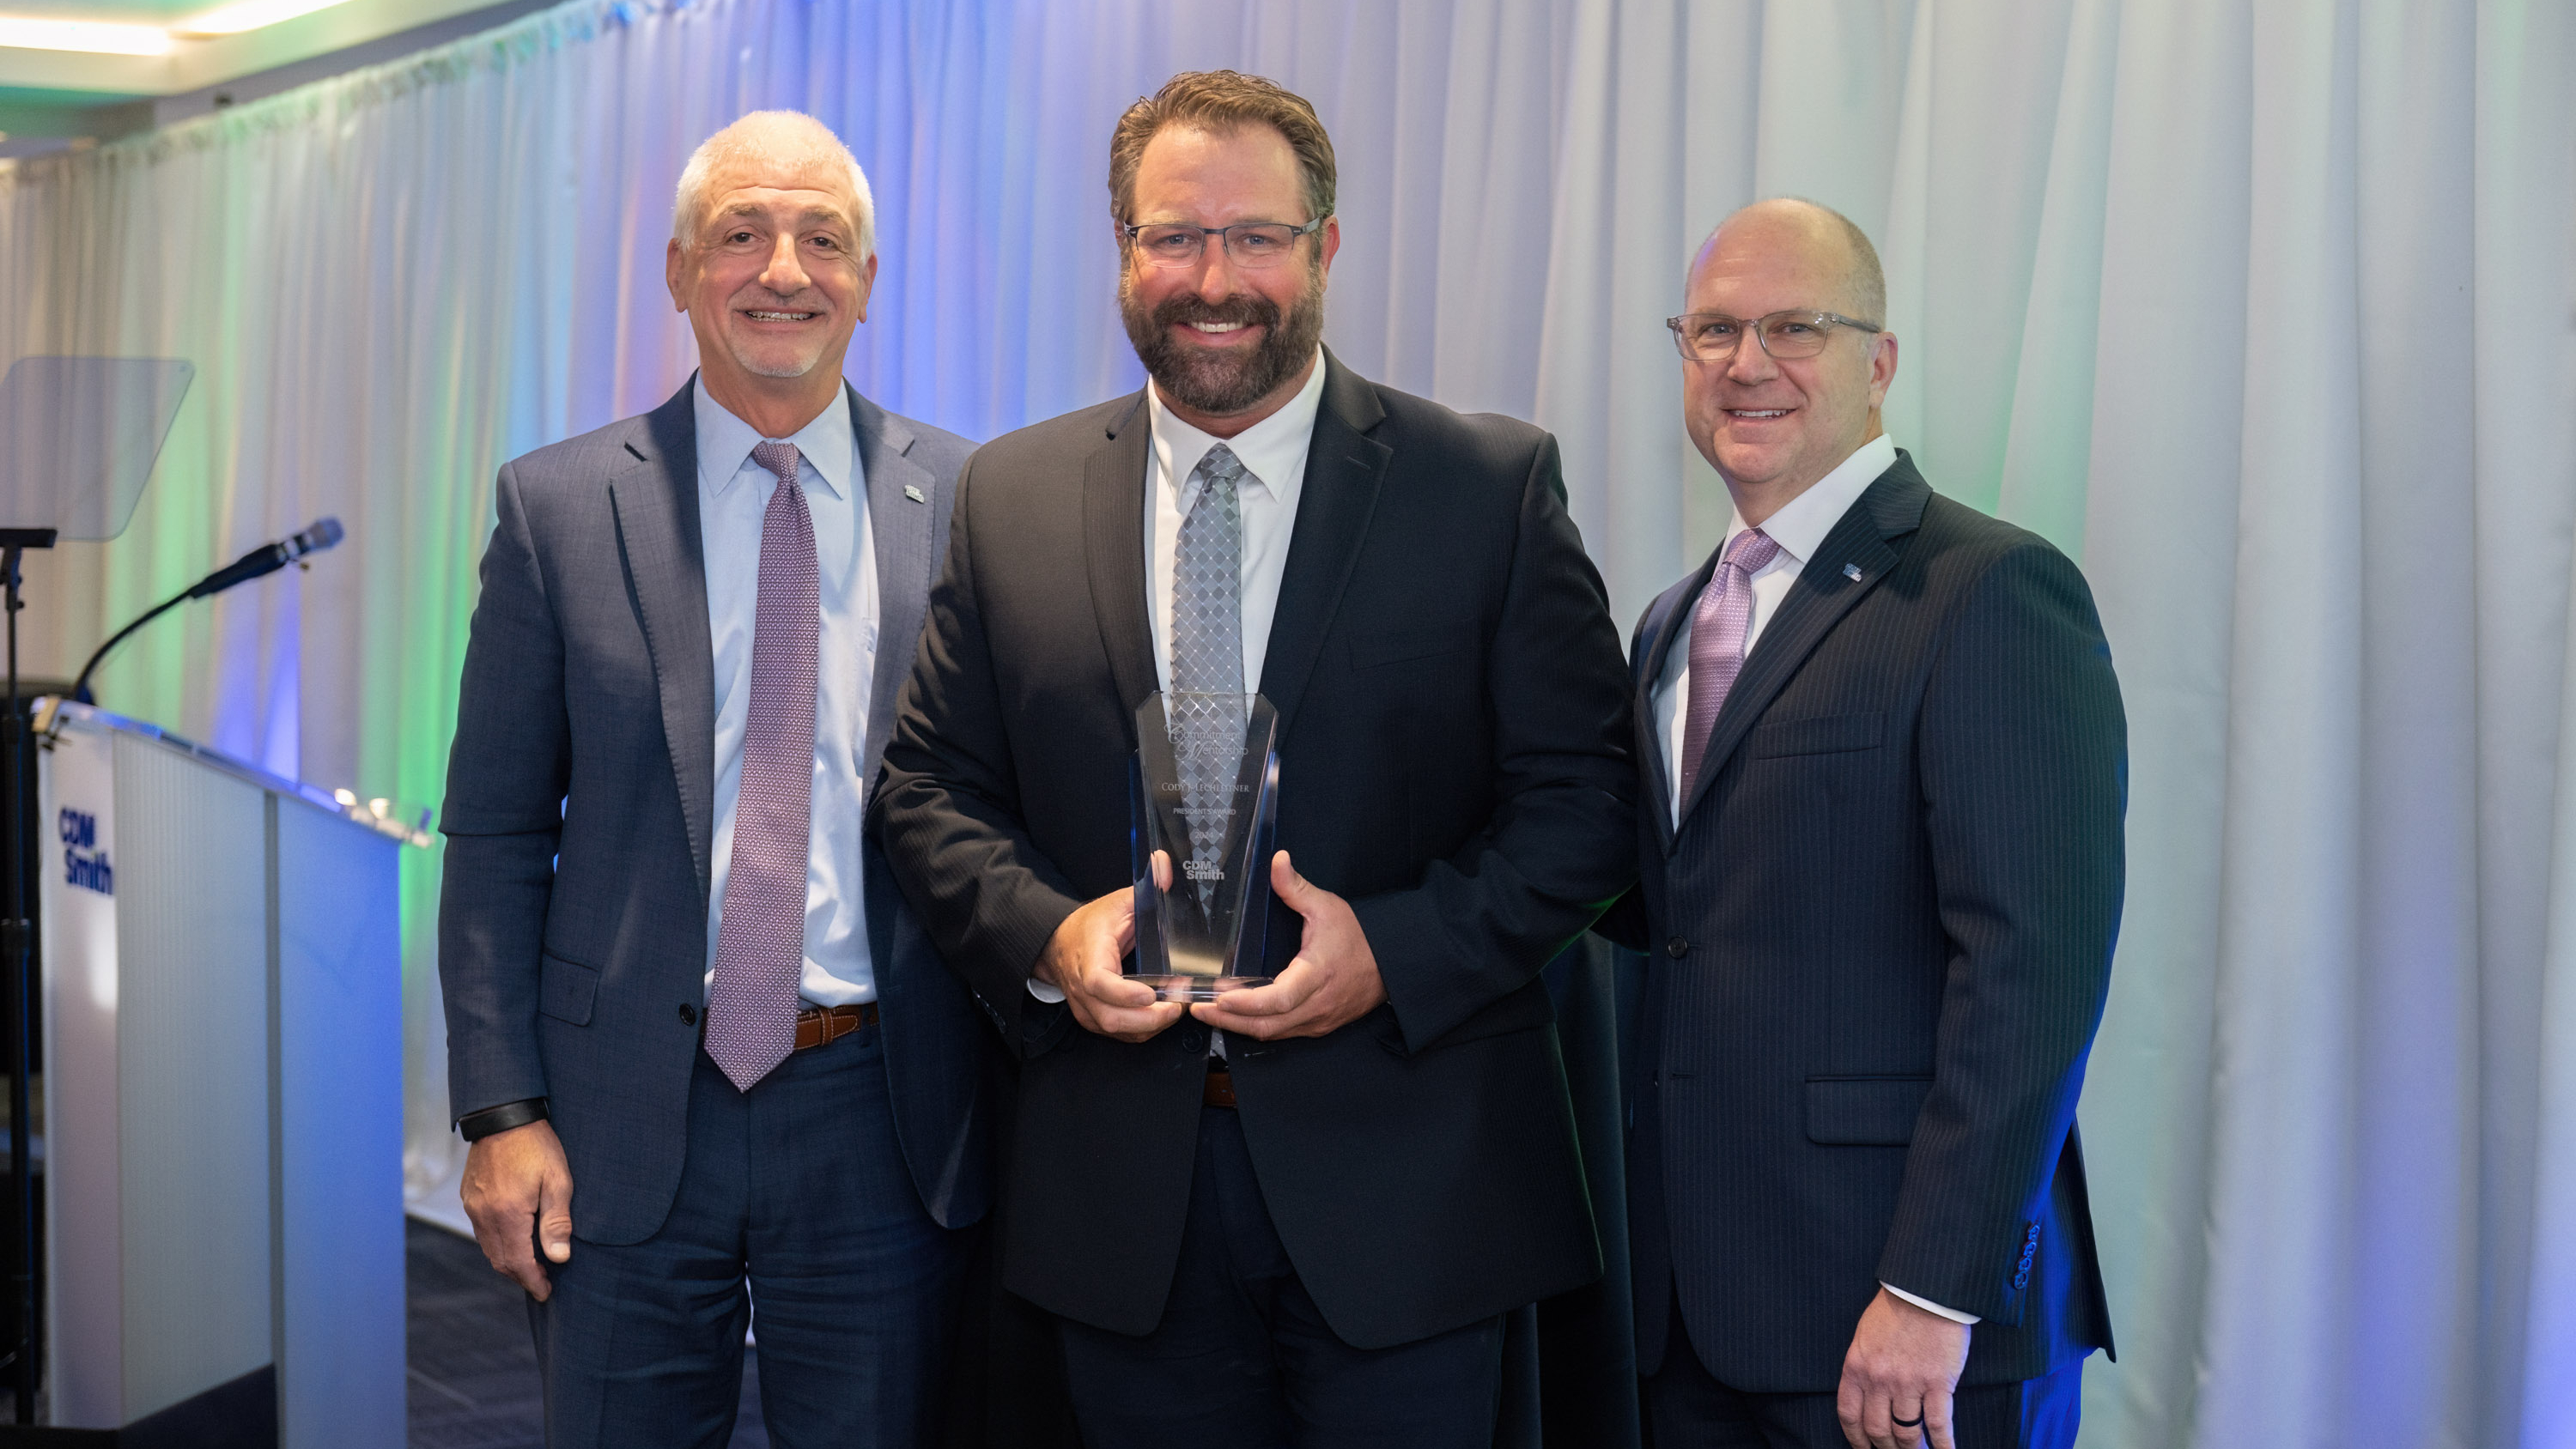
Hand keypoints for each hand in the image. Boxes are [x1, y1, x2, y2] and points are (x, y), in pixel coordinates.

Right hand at [461, 1119, 574, 1300]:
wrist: (503, 1116)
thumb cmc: (536, 1146)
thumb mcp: (558, 1181)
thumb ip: (557, 1222)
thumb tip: (559, 1257)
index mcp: (507, 1215)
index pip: (518, 1262)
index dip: (533, 1281)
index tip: (546, 1293)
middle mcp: (484, 1215)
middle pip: (500, 1260)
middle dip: (521, 1276)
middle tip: (541, 1283)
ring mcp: (474, 1206)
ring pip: (488, 1248)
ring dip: (508, 1261)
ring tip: (531, 1266)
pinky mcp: (470, 1197)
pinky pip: (481, 1231)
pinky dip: (497, 1244)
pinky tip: (513, 1240)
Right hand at [1035, 884, 1185, 1041]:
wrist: (1057, 945)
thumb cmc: (1091, 925)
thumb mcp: (1118, 900)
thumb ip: (1146, 886)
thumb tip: (1166, 864)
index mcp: (1089, 955)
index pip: (1100, 982)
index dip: (1125, 993)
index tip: (1151, 994)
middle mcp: (1082, 987)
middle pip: (1110, 1017)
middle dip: (1148, 1018)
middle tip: (1177, 1006)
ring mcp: (1085, 1007)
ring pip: (1115, 1030)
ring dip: (1148, 1026)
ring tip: (1174, 1010)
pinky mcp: (1092, 1019)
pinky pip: (1118, 1034)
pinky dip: (1141, 1030)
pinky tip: (1160, 1018)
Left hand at [1191, 852, 1386, 1039]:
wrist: (1392, 964)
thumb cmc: (1359, 936)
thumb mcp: (1327, 906)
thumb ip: (1296, 887)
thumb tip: (1277, 860)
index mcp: (1316, 976)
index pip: (1277, 1000)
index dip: (1244, 1003)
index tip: (1217, 996)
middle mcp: (1316, 1006)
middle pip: (1266, 1026)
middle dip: (1227, 1021)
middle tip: (1195, 1008)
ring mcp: (1317, 1021)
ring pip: (1271, 1034)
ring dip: (1237, 1026)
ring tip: (1207, 1011)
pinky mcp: (1317, 1026)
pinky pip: (1281, 1033)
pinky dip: (1256, 1026)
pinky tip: (1236, 1015)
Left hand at [1837, 1287, 1971, 1448]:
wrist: (1925, 1290)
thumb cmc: (1895, 1309)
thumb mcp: (1864, 1336)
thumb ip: (1864, 1367)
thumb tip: (1866, 1395)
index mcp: (1856, 1367)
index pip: (1849, 1416)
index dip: (1856, 1439)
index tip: (1864, 1448)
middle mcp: (1878, 1380)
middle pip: (1878, 1430)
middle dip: (1886, 1448)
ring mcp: (1908, 1384)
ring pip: (1906, 1434)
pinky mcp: (1937, 1383)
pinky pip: (1939, 1425)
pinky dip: (1943, 1445)